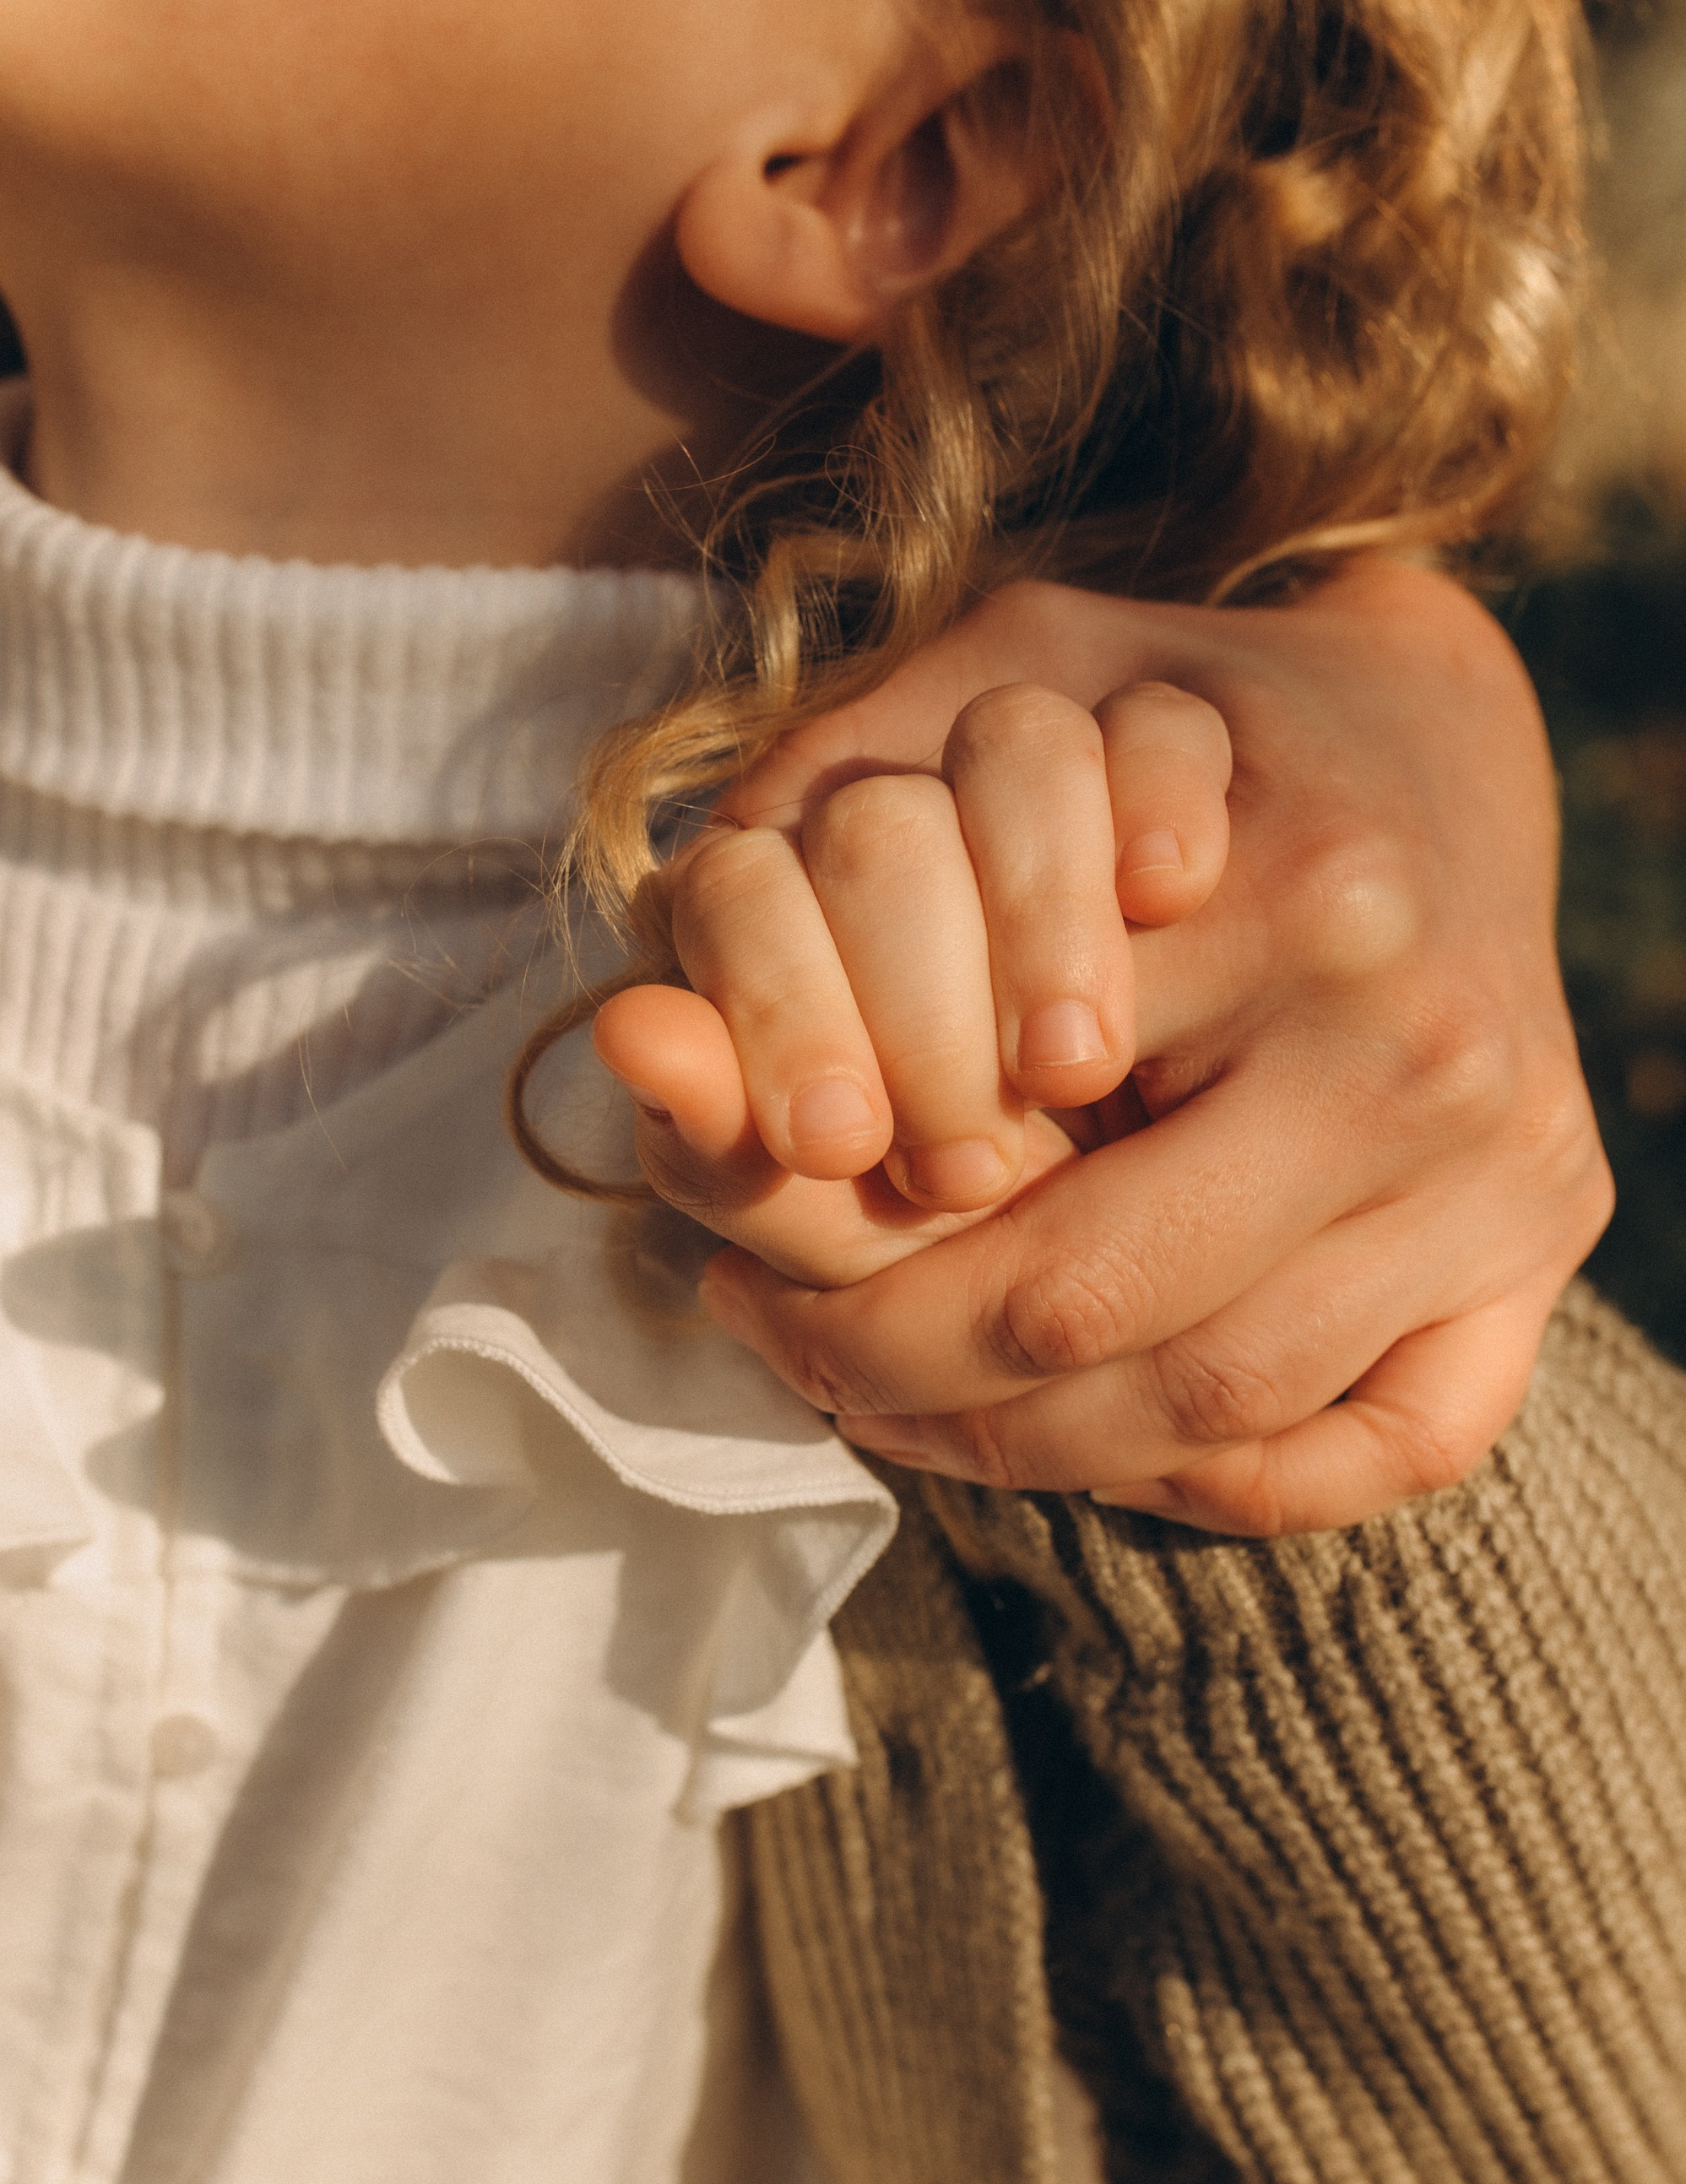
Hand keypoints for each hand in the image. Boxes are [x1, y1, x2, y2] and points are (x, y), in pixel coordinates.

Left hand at [600, 564, 1612, 1534]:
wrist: (1434, 726)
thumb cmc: (1177, 710)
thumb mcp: (997, 694)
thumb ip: (812, 830)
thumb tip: (629, 1049)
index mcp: (1299, 904)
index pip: (992, 1172)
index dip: (824, 1248)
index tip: (730, 1266)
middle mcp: (1427, 1055)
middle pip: (1101, 1321)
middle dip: (901, 1373)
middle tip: (790, 1353)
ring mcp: (1508, 1170)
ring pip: (1220, 1414)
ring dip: (1026, 1448)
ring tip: (896, 1401)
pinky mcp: (1554, 1242)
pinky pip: (1386, 1447)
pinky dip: (1233, 1489)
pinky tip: (1105, 1442)